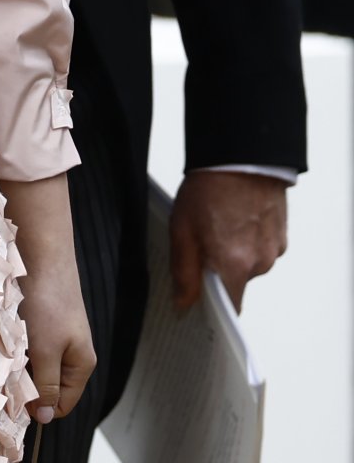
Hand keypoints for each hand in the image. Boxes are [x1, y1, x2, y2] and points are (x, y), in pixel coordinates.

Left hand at [0, 174, 96, 422]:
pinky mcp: (38, 318)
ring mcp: (54, 334)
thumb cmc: (47, 303)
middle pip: (44, 385)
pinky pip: (23, 344)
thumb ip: (45, 386)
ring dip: (13, 363)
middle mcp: (70, 351)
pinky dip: (10, 344)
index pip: (60, 405)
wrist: (41, 252)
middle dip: (22, 384)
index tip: (10, 402)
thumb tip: (44, 418)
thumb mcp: (46, 351)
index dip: (37, 408)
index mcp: (81, 364)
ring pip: (30, 363)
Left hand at [169, 171, 287, 312]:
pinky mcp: (282, 235)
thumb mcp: (182, 229)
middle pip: (236, 283)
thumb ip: (184, 272)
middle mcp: (259, 262)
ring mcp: (273, 249)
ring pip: (250, 264)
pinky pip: (262, 248)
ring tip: (220, 223)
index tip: (201, 299)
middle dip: (219, 269)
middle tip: (203, 241)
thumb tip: (184, 304)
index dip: (214, 306)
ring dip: (235, 252)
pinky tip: (236, 218)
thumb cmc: (210, 186)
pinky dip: (249, 239)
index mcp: (234, 265)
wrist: (241, 154)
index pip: (229, 308)